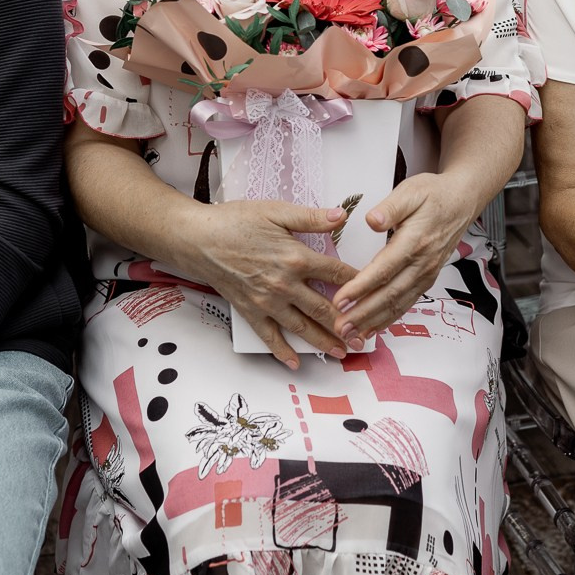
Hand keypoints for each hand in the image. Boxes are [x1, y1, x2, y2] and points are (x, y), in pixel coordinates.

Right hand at [183, 199, 359, 370]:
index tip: (377, 293)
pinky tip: (296, 363)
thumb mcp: (275, 211)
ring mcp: (268, 302)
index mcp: (296, 257)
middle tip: (367, 337)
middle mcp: (285, 285)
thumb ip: (310, 217)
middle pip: (325, 309)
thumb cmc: (235, 221)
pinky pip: (270, 337)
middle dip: (348, 325)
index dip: (360, 283)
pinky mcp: (250, 312)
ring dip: (325, 342)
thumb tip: (341, 216)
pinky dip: (283, 352)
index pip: (337, 274)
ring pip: (303, 328)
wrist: (198, 239)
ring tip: (343, 352)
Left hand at [331, 173, 477, 342]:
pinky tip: (371, 329)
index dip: (361, 287)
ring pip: (398, 304)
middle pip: (390, 294)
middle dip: (363, 313)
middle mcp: (423, 263)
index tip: (340, 300)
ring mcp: (426, 274)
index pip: (384, 269)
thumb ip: (390, 207)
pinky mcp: (427, 279)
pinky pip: (406, 304)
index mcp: (415, 241)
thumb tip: (372, 221)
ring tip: (351, 335)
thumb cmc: (433, 194)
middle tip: (340, 327)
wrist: (462, 201)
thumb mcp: (410, 191)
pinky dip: (388, 319)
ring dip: (373, 322)